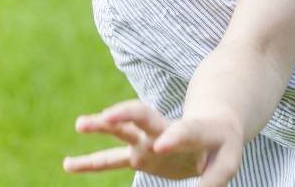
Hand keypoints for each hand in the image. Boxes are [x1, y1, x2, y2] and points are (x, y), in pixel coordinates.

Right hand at [62, 100, 240, 184]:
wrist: (213, 128)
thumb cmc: (222, 145)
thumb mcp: (228, 162)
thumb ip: (214, 180)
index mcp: (194, 130)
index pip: (183, 131)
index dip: (174, 137)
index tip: (162, 145)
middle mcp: (165, 131)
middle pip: (144, 116)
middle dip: (125, 115)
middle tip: (107, 117)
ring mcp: (149, 141)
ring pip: (121, 130)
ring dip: (101, 125)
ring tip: (80, 124)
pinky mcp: (139, 155)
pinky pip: (111, 159)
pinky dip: (90, 163)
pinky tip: (67, 164)